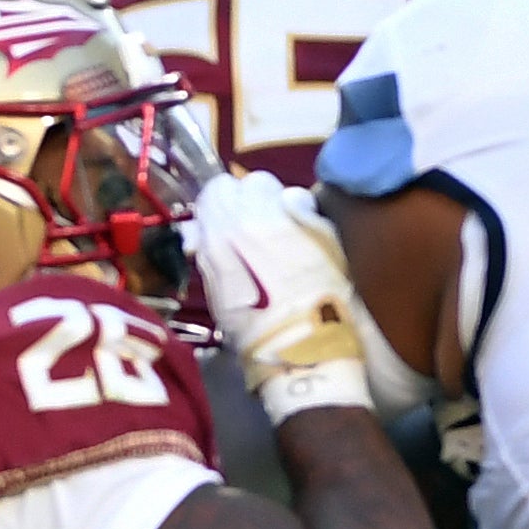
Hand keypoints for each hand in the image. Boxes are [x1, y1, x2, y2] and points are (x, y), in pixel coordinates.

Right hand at [192, 171, 373, 423]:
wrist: (303, 347)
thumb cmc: (251, 329)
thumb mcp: (216, 292)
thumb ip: (209, 254)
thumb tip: (204, 235)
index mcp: (223, 230)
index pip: (216, 188)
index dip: (219, 205)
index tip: (221, 223)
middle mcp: (257, 213)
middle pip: (251, 182)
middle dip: (250, 200)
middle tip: (253, 227)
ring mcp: (294, 217)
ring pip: (281, 189)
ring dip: (278, 206)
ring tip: (281, 234)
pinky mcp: (324, 226)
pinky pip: (307, 205)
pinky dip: (303, 217)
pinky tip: (304, 242)